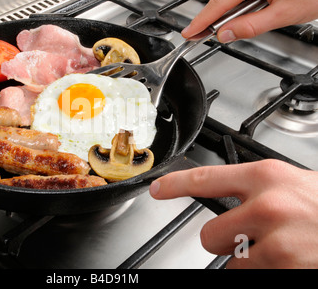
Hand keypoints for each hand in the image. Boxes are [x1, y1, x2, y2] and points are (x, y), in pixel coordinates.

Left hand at [149, 159, 317, 267]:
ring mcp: (277, 243)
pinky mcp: (286, 269)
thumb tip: (225, 194)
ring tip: (281, 249)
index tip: (157, 190)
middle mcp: (267, 207)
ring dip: (251, 262)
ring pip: (233, 264)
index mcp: (266, 176)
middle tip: (250, 238)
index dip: (175, 184)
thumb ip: (258, 189)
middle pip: (209, 236)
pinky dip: (268, 272)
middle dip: (224, 242)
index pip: (205, 178)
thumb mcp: (294, 183)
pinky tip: (290, 259)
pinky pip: (256, 276)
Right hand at [181, 0, 317, 42]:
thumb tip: (226, 34)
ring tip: (219, 29)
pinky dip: (234, 2)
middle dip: (210, 17)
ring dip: (224, 11)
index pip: (220, 2)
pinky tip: (237, 14)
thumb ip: (250, 26)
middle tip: (197, 36)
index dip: (202, 20)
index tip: (190, 32)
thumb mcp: (284, 14)